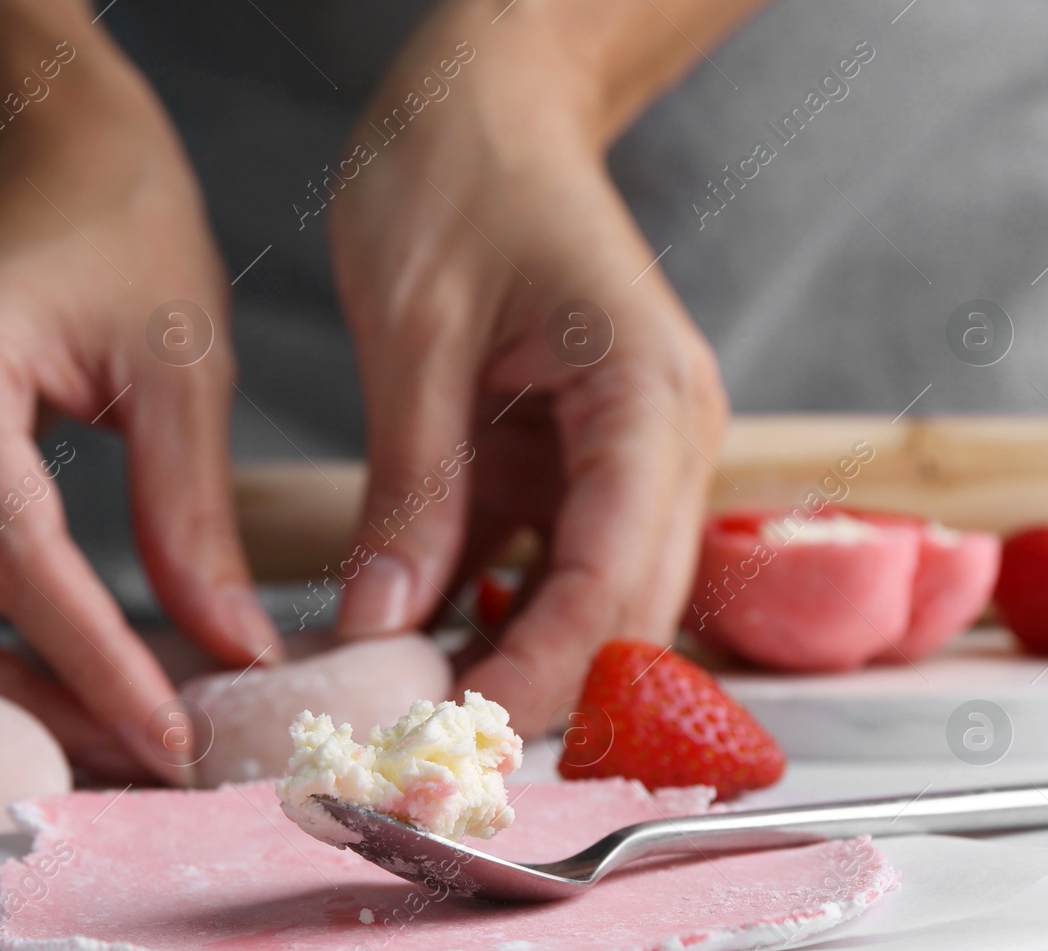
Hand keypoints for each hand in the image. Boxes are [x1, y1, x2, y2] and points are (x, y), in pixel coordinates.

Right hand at [0, 40, 277, 782]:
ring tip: (101, 728)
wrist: (45, 145)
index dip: (94, 662)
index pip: (16, 558)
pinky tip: (54, 666)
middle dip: (21, 704)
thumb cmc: (119, 222)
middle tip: (130, 755)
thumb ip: (193, 513)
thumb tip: (231, 648)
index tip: (169, 735)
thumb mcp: (181, 365)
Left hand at [330, 4, 729, 734]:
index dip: (542, 671)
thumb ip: (409, 484)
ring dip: (517, 661)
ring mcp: (633, 451)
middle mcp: (667, 436)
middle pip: (627, 611)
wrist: (491, 98)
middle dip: (537, 690)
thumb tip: (380, 625)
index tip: (455, 738)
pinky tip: (423, 643)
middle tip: (429, 754)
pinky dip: (497, 611)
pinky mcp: (584, 457)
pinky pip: (552, 560)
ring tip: (414, 713)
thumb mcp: (413, 331)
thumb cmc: (458, 172)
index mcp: (646, 397)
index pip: (614, 575)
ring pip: (596, 600)